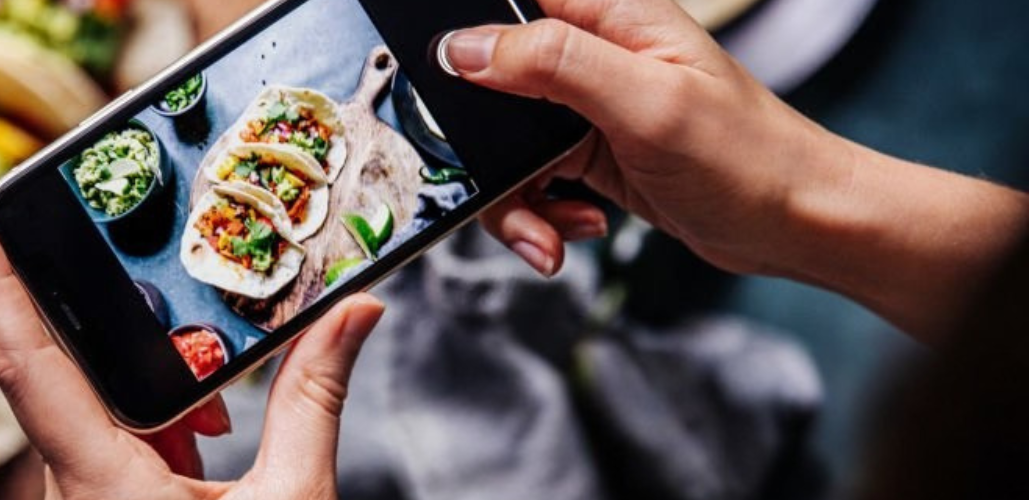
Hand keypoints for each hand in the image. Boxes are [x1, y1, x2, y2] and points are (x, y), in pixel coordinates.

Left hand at [0, 196, 386, 498]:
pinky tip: (205, 438)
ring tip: (211, 415)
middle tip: (158, 298)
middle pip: (61, 366)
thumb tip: (352, 315)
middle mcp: (69, 486)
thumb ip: (314, 400)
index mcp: (100, 480)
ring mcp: (77, 496)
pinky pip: (105, 438)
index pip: (24, 357)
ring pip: (88, 405)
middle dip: (117, 325)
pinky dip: (155, 422)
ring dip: (152, 387)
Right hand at [444, 0, 1028, 336]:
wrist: (799, 224)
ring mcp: (588, 109)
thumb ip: (554, 64)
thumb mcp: (647, 102)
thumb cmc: (751, 157)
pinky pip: (531, 183)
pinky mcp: (589, 156)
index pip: (510, 6)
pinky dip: (540, 215)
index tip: (446, 90)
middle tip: (502, 186)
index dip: (466, 41)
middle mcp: (592, 57)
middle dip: (482, 149)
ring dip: (514, 198)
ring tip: (551, 229)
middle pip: (489, 84)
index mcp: (608, 14)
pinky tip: (576, 227)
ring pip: (503, 145)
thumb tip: (466, 48)